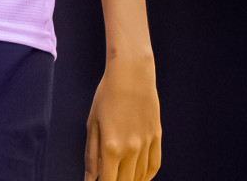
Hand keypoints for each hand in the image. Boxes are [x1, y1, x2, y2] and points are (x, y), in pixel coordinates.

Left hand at [84, 53, 160, 180]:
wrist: (132, 74)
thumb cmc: (107, 95)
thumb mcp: (92, 124)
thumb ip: (91, 155)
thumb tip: (90, 179)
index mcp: (111, 147)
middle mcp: (131, 150)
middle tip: (109, 177)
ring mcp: (146, 144)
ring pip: (140, 177)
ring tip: (120, 176)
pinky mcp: (156, 137)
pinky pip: (154, 166)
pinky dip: (146, 176)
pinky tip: (139, 177)